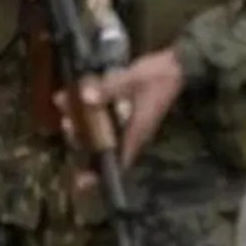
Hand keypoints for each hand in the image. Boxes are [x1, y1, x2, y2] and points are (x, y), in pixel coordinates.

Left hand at [55, 49, 184, 167]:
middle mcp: (132, 132)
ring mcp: (130, 122)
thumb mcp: (134, 79)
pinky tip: (79, 94)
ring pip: (102, 131)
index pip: (118, 161)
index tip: (80, 182)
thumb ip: (110, 88)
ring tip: (65, 103)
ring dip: (83, 122)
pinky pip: (105, 118)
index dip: (99, 174)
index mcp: (136, 131)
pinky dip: (91, 111)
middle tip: (68, 122)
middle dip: (80, 138)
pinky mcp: (128, 111)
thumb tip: (85, 98)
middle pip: (102, 146)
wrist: (179, 64)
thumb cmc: (160, 75)